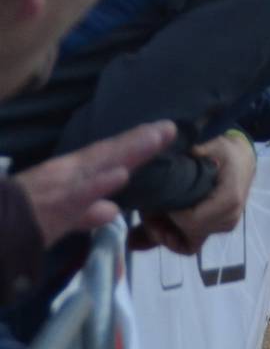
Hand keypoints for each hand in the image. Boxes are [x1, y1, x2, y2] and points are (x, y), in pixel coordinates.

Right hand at [15, 121, 176, 244]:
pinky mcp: (54, 204)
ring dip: (129, 151)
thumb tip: (112, 209)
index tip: (161, 132)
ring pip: (99, 165)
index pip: (107, 158)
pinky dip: (99, 184)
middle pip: (110, 154)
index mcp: (70, 176)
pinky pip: (78, 195)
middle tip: (170, 127)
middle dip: (141, 141)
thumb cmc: (20, 221)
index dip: (135, 145)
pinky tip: (120, 175)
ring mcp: (62, 187)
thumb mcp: (61, 216)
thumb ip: (87, 214)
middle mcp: (69, 174)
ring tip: (157, 136)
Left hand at [154, 134, 256, 254]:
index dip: (169, 215)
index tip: (153, 202)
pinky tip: (158, 226)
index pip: (192, 220)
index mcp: (229, 199)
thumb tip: (170, 163)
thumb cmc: (224, 151)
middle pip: (187, 234)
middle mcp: (229, 218)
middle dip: (162, 226)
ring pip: (187, 242)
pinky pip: (191, 244)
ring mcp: (224, 226)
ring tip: (149, 216)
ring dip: (164, 233)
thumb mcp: (209, 147)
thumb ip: (191, 157)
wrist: (242, 159)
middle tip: (144, 211)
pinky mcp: (216, 229)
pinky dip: (172, 240)